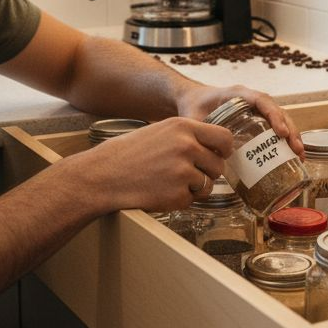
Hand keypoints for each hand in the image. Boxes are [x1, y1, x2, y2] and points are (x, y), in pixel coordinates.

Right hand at [70, 116, 234, 212]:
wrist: (103, 176)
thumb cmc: (129, 154)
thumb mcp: (160, 132)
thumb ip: (188, 136)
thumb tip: (216, 147)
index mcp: (183, 127)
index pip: (224, 138)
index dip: (224, 150)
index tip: (219, 155)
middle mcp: (187, 146)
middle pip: (218, 165)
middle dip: (207, 173)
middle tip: (185, 174)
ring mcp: (183, 171)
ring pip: (208, 185)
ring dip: (193, 188)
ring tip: (167, 182)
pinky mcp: (178, 195)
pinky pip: (191, 200)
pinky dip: (179, 200)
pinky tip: (160, 192)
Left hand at [175, 84, 303, 156]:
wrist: (191, 100)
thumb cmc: (193, 106)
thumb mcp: (193, 118)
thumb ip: (199, 133)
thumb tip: (210, 158)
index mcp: (238, 94)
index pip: (262, 100)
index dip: (274, 115)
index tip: (281, 132)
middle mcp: (251, 100)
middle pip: (277, 112)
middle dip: (290, 130)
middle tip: (297, 150)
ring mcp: (256, 110)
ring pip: (280, 120)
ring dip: (292, 137)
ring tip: (299, 156)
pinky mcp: (257, 120)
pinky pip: (275, 128)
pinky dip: (285, 141)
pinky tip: (291, 157)